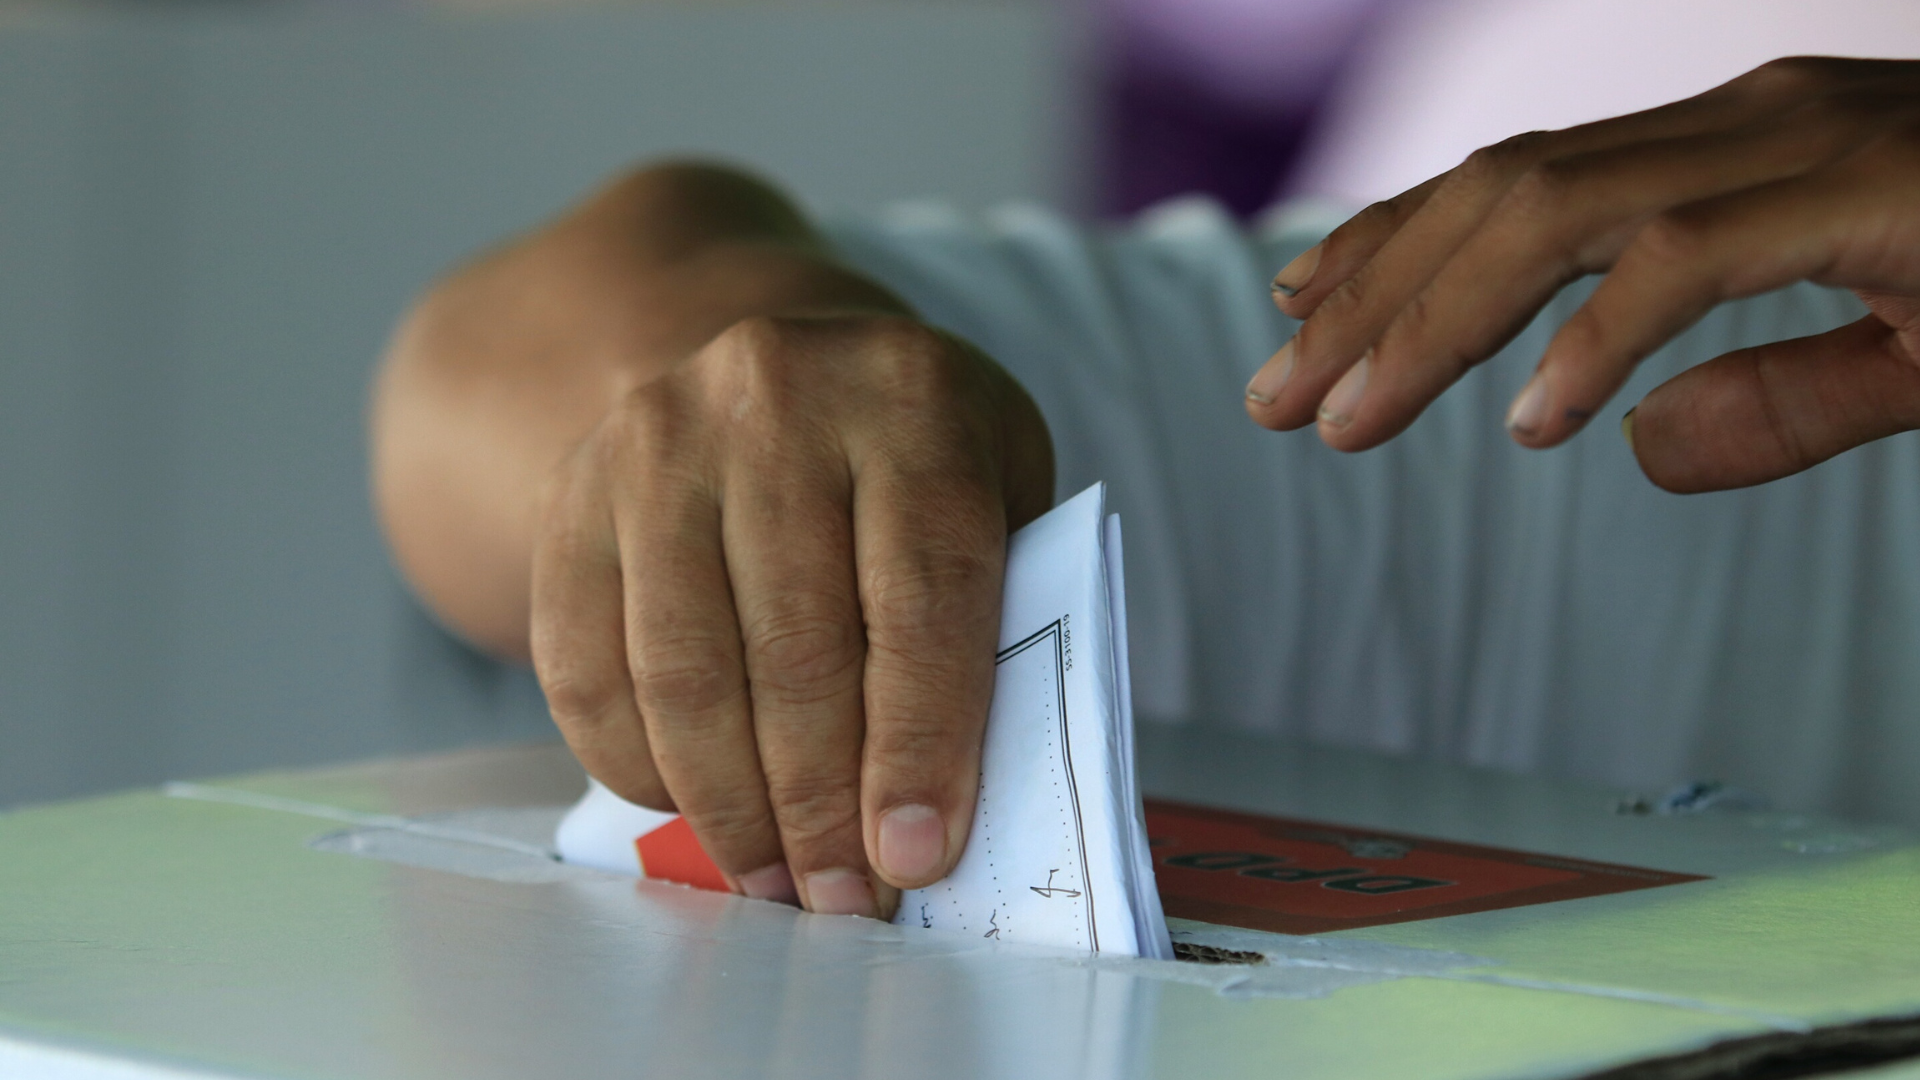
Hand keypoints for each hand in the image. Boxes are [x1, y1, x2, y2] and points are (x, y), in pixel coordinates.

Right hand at [530, 313, 1052, 916]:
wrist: (770, 377)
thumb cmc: (911, 459)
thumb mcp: (996, 493)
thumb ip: (992, 620)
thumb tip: (932, 808)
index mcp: (909, 396)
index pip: (920, 596)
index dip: (920, 746)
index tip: (916, 857)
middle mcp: (773, 400)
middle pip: (795, 648)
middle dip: (820, 807)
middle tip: (842, 900)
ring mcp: (657, 444)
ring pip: (684, 670)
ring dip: (730, 807)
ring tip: (773, 880)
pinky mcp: (572, 500)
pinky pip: (586, 668)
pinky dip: (638, 766)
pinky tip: (691, 810)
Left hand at [1245, 56, 1919, 491]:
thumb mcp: (1901, 349)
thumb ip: (1777, 398)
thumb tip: (1641, 452)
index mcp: (1731, 152)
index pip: (1516, 189)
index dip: (1393, 247)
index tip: (1296, 313)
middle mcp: (1746, 126)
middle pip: (1497, 197)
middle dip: (1369, 297)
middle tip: (1272, 400)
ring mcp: (1800, 143)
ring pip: (1551, 213)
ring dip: (1431, 320)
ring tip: (1341, 419)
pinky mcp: (1864, 190)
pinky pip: (1688, 257)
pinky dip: (1598, 339)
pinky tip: (1534, 423)